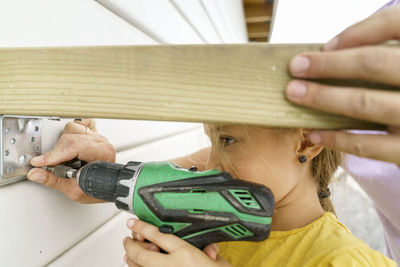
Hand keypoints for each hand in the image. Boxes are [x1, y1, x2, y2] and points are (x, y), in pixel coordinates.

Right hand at [27, 119, 115, 202]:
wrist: (106, 187)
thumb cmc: (97, 188)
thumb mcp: (76, 190)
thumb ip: (55, 181)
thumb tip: (37, 173)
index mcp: (102, 153)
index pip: (74, 146)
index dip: (54, 155)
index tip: (40, 162)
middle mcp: (101, 142)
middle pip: (70, 137)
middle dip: (55, 152)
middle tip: (48, 165)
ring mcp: (97, 137)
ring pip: (72, 130)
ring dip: (61, 144)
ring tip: (62, 159)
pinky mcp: (92, 136)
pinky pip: (78, 126)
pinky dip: (69, 134)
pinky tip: (66, 146)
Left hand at [123, 218, 230, 266]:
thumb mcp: (217, 261)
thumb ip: (208, 252)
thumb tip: (208, 250)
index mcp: (186, 254)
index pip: (158, 236)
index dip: (142, 227)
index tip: (134, 222)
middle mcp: (172, 266)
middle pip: (141, 253)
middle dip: (131, 244)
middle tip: (128, 237)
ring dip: (131, 258)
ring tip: (128, 251)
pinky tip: (134, 266)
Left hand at [285, 6, 399, 164]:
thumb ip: (392, 54)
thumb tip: (338, 52)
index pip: (398, 23)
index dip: (360, 31)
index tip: (327, 44)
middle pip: (375, 63)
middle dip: (329, 64)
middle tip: (296, 66)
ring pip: (366, 104)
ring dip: (324, 98)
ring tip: (295, 93)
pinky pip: (368, 146)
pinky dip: (337, 138)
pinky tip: (315, 132)